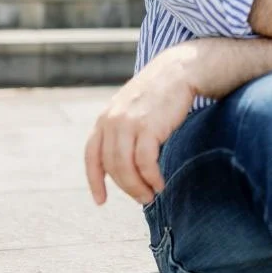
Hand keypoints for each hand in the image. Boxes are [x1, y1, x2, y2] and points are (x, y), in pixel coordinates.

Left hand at [84, 42, 198, 205]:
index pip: (92, 156)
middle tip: (143, 199)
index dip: (95, 181)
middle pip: (112, 166)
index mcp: (105, 118)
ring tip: (151, 195)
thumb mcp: (131, 108)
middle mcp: (112, 122)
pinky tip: (160, 183)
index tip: (101, 201)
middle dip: (127, 187)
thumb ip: (122, 129)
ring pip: (127, 168)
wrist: (179, 71)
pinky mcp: (148, 127)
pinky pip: (145, 163)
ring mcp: (129, 124)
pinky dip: (152, 178)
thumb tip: (124, 162)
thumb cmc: (159, 92)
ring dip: (138, 187)